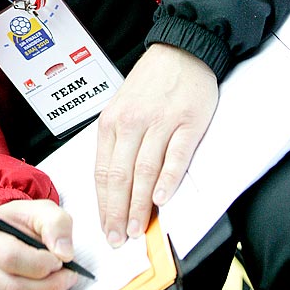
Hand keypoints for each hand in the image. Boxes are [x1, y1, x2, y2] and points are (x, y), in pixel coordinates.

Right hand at [0, 199, 77, 289]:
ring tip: (61, 278)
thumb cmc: (26, 220)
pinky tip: (48, 285)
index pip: (10, 258)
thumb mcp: (44, 210)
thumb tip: (63, 253)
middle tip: (68, 273)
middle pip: (13, 287)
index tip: (60, 259)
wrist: (14, 229)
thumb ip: (57, 225)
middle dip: (48, 284)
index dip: (40, 263)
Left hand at [94, 43, 217, 245]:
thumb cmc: (151, 83)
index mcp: (111, 121)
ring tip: (137, 228)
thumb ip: (118, 142)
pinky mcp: (187, 122)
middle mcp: (131, 122)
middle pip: (120, 175)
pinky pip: (175, 156)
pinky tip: (162, 198)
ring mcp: (160, 122)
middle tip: (118, 237)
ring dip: (139, 204)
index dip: (102, 203)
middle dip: (117, 211)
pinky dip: (168, 179)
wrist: (182, 51)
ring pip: (144, 170)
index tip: (105, 227)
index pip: (102, 170)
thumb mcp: (122, 107)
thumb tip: (115, 185)